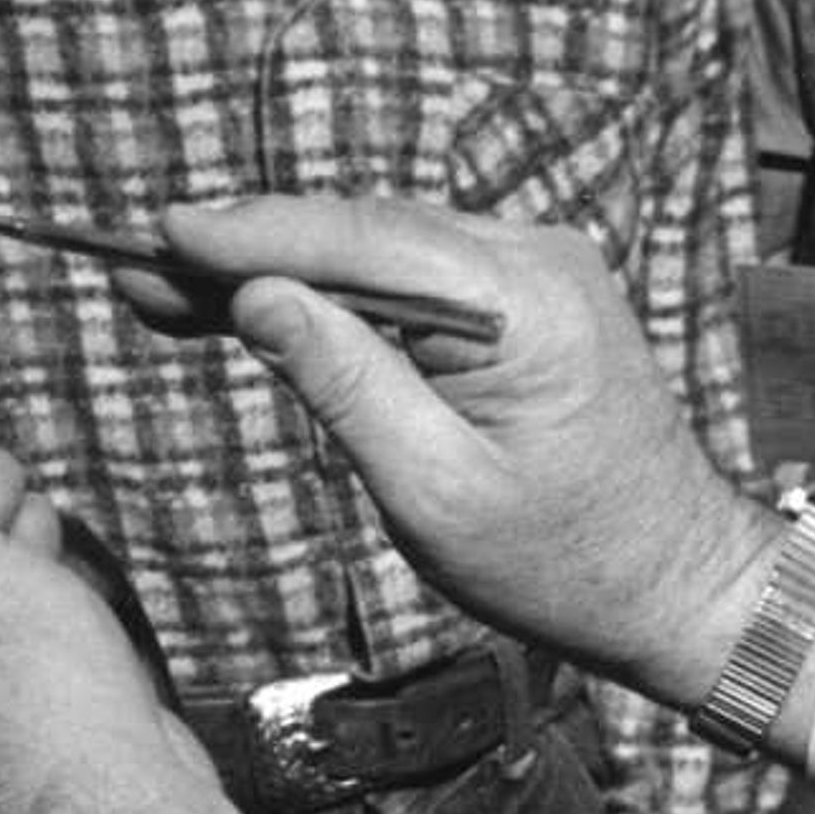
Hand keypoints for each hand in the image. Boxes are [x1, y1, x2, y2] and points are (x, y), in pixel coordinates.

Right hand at [145, 194, 783, 715]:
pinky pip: (415, 274)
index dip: (252, 234)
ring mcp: (540, 271)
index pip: (363, 239)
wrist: (677, 582)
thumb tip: (260, 297)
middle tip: (137, 268)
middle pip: (364, 231)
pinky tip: (263, 303)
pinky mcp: (530, 297)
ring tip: (173, 290)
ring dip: (283, 267)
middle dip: (247, 250)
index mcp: (526, 304)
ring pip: (382, 247)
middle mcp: (539, 261)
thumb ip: (345, 383)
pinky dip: (338, 289)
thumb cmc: (565, 562)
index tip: (159, 232)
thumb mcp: (434, 491)